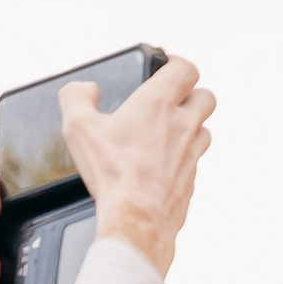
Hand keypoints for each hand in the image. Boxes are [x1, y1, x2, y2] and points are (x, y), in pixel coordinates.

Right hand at [63, 56, 215, 274]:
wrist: (137, 219)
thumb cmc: (113, 174)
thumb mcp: (78, 126)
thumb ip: (76, 96)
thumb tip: (84, 89)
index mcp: (159, 104)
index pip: (187, 69)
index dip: (178, 64)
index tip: (167, 67)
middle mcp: (183, 126)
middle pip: (206, 97)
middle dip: (191, 93)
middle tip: (171, 99)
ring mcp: (192, 154)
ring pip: (205, 129)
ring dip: (191, 125)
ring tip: (166, 131)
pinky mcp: (192, 179)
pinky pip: (195, 160)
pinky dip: (184, 156)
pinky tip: (164, 162)